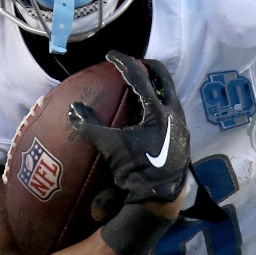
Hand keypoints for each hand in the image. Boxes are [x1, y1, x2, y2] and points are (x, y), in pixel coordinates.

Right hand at [69, 51, 189, 202]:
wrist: (160, 199)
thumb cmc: (137, 172)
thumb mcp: (111, 149)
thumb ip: (91, 127)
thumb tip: (74, 109)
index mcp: (159, 111)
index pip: (141, 78)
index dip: (124, 63)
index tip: (111, 55)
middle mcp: (175, 113)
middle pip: (163, 78)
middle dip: (147, 67)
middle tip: (131, 64)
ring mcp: (181, 124)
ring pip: (168, 93)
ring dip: (153, 84)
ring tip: (137, 84)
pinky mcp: (181, 136)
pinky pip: (169, 108)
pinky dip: (156, 101)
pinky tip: (143, 111)